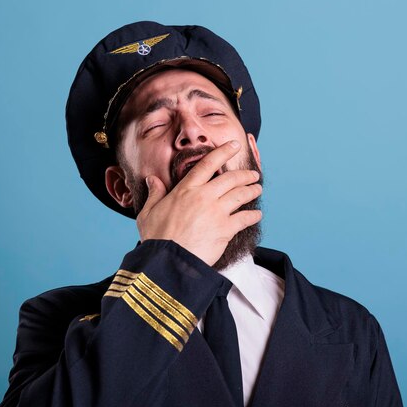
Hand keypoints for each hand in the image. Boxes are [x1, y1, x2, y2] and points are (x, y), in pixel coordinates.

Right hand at [136, 140, 262, 265]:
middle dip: (245, 175)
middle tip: (253, 175)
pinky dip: (253, 216)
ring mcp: (217, 212)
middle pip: (231, 179)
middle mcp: (204, 197)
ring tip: (257, 189)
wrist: (168, 261)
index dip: (223, 152)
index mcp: (186, 190)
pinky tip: (257, 215)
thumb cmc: (157, 238)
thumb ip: (155, 193)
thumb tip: (152, 179)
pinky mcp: (226, 229)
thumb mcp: (149, 212)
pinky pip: (245, 218)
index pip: (208, 164)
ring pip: (240, 195)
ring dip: (251, 190)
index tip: (233, 145)